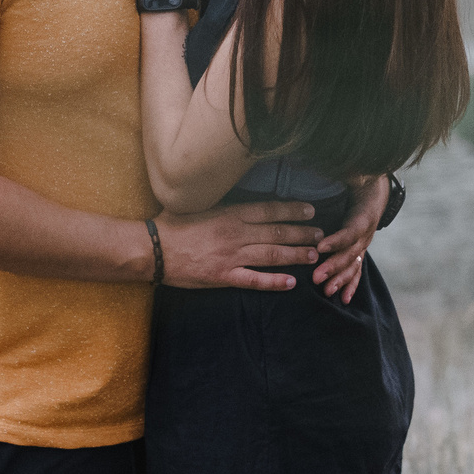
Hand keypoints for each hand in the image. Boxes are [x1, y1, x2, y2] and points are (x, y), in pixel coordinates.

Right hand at [158, 200, 322, 290]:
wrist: (152, 249)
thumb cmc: (169, 224)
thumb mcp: (195, 204)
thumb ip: (215, 200)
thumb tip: (225, 191)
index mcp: (229, 214)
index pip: (269, 210)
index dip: (292, 210)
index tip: (310, 211)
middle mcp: (236, 234)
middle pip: (277, 232)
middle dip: (302, 233)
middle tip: (320, 235)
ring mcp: (231, 256)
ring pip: (272, 255)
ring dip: (295, 255)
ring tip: (313, 256)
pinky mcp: (223, 277)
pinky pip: (255, 280)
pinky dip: (275, 282)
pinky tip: (291, 283)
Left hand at [313, 175, 387, 302]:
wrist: (377, 187)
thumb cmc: (360, 178)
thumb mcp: (354, 172)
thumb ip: (344, 169)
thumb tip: (316, 157)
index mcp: (364, 214)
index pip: (351, 230)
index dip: (337, 239)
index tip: (321, 246)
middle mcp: (366, 232)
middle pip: (350, 252)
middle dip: (333, 266)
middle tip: (316, 277)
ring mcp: (365, 243)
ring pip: (353, 265)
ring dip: (339, 279)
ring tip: (326, 291)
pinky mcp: (360, 250)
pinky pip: (356, 271)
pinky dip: (350, 285)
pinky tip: (344, 299)